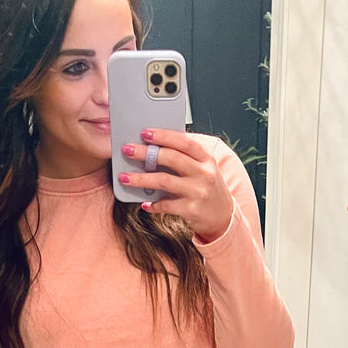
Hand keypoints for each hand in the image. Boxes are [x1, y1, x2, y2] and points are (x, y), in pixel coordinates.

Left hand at [118, 129, 234, 242]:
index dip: (163, 136)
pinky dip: (153, 204)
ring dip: (141, 179)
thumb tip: (152, 148)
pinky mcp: (192, 210)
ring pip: (164, 181)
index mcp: (206, 158)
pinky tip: (144, 203)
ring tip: (124, 177)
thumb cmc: (207, 187)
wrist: (222, 215)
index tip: (144, 132)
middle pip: (171, 158)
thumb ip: (183, 158)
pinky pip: (166, 205)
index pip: (183, 142)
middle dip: (146, 153)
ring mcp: (198, 192)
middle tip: (127, 150)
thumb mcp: (202, 168)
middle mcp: (204, 173)